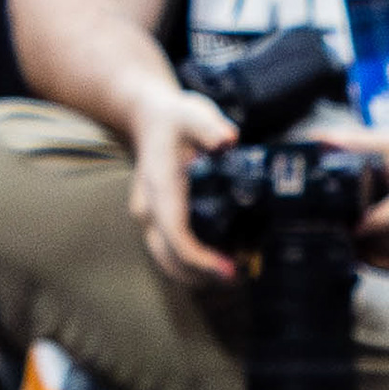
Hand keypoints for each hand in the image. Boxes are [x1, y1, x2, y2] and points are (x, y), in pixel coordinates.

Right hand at [126, 76, 240, 284]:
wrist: (148, 117)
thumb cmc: (175, 117)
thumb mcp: (193, 113)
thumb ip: (209, 126)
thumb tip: (228, 140)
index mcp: (160, 187)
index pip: (176, 235)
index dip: (200, 259)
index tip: (229, 268)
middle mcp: (149, 209)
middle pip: (170, 259)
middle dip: (203, 276)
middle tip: (240, 274)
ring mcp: (149, 218)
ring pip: (166, 261)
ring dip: (196, 275)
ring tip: (234, 271)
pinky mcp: (155, 222)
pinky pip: (169, 253)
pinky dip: (191, 265)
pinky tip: (217, 261)